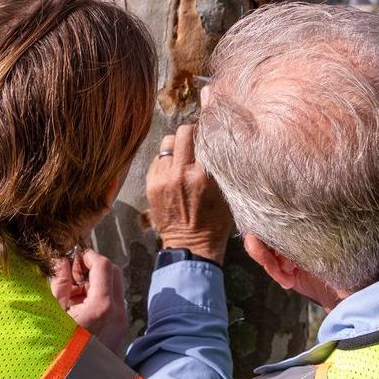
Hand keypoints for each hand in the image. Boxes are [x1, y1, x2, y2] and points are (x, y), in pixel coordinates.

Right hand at [49, 249, 128, 353]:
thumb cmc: (57, 350)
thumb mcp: (52, 313)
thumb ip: (59, 283)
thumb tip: (62, 262)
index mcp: (102, 306)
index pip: (103, 265)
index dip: (87, 256)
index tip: (72, 257)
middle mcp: (117, 313)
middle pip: (114, 273)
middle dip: (93, 267)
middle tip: (72, 273)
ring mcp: (121, 324)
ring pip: (114, 288)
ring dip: (96, 282)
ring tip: (71, 292)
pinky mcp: (119, 333)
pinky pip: (113, 305)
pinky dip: (99, 297)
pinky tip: (78, 308)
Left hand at [146, 122, 231, 262]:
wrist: (190, 247)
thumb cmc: (215, 223)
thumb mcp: (227, 193)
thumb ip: (221, 168)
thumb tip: (219, 143)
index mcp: (204, 175)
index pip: (204, 136)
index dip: (208, 131)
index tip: (211, 132)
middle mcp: (181, 173)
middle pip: (183, 132)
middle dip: (191, 132)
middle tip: (197, 140)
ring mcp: (163, 179)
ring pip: (167, 143)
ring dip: (177, 146)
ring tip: (184, 156)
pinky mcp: (151, 186)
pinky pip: (157, 160)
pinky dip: (166, 161)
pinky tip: (174, 170)